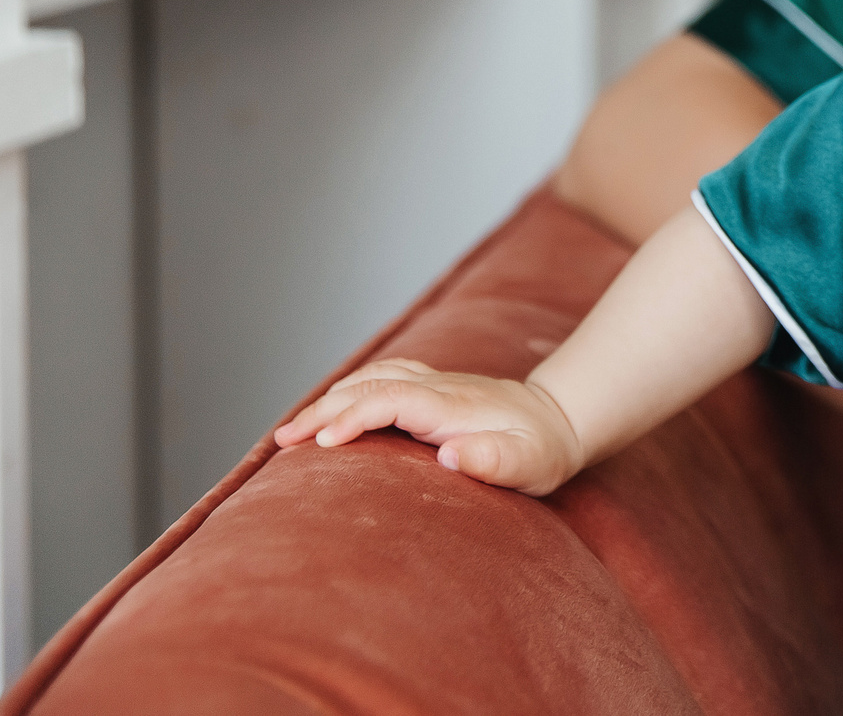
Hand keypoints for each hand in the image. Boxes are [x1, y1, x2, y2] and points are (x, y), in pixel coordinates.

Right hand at [274, 357, 584, 496]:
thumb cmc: (542, 450)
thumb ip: (494, 460)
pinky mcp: (430, 390)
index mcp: (452, 405)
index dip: (355, 418)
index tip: (323, 444)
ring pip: (371, 378)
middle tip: (282, 442)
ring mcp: (432, 384)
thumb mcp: (529, 464)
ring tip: (290, 432)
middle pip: (369, 385)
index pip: (391, 400)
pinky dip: (347, 391)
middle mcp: (437, 388)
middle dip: (322, 410)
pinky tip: (328, 410)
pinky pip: (380, 380)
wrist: (560, 419)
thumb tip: (450, 455)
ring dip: (328, 399)